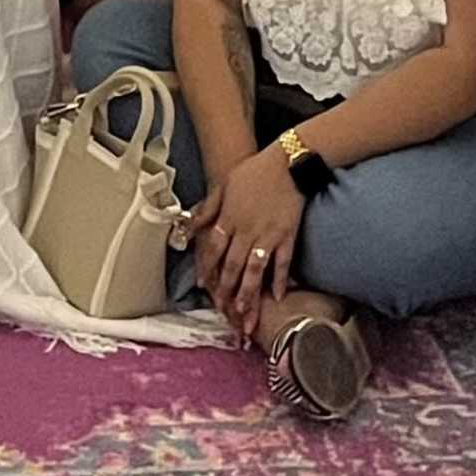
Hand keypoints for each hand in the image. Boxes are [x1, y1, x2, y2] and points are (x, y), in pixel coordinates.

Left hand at [182, 146, 306, 339]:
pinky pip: (283, 262)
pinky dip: (280, 280)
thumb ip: (207, 210)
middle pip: (233, 265)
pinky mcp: (288, 235)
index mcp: (229, 218)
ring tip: (246, 313)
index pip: (214, 249)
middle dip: (227, 290)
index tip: (204, 287)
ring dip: (249, 293)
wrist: (287, 162)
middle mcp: (246, 230)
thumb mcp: (224, 185)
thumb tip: (188, 227)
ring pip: (256, 269)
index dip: (208, 269)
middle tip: (224, 311)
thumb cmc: (253, 171)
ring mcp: (268, 235)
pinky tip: (277, 297)